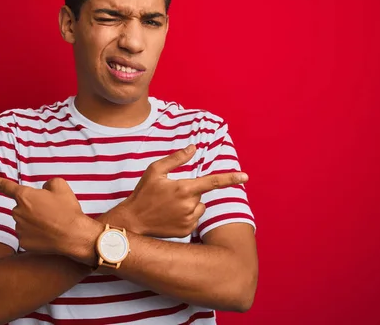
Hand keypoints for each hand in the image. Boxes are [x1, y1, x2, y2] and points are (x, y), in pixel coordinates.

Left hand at [0, 176, 101, 264]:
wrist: (74, 235)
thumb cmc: (68, 210)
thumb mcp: (60, 185)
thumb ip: (47, 184)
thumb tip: (42, 191)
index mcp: (25, 196)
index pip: (4, 186)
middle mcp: (18, 212)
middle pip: (22, 206)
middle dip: (33, 207)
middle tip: (52, 211)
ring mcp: (19, 228)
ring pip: (24, 221)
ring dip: (35, 221)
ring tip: (52, 223)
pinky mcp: (23, 243)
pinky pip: (27, 235)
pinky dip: (36, 234)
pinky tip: (48, 235)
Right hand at [119, 145, 248, 237]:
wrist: (133, 221)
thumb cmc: (143, 193)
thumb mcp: (155, 170)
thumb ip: (176, 158)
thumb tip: (193, 148)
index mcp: (184, 188)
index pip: (212, 181)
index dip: (231, 178)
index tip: (246, 176)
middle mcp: (189, 205)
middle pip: (201, 194)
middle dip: (190, 191)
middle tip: (170, 194)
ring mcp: (189, 220)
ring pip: (199, 207)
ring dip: (190, 204)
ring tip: (170, 205)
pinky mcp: (187, 231)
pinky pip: (194, 219)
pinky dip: (186, 216)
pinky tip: (170, 215)